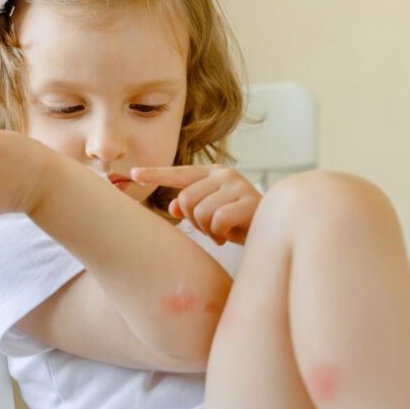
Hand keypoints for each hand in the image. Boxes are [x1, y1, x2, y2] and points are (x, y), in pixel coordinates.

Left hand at [130, 164, 260, 245]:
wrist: (276, 229)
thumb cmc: (240, 222)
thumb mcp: (213, 213)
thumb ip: (192, 207)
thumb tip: (171, 208)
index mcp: (213, 174)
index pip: (179, 173)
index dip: (155, 174)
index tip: (133, 174)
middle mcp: (224, 174)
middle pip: (185, 200)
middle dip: (193, 221)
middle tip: (209, 228)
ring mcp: (237, 185)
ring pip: (200, 211)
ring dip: (207, 229)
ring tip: (221, 231)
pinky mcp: (248, 200)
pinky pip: (217, 220)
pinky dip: (219, 232)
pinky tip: (230, 235)